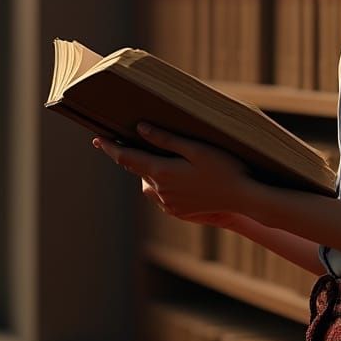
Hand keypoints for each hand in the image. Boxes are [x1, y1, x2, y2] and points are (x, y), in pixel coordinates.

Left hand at [93, 122, 263, 224]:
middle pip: (135, 170)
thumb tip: (140, 129)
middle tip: (119, 141)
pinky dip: (157, 183)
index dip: (110, 148)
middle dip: (127, 156)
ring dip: (144, 170)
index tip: (97, 139)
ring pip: (147, 183)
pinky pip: (159, 195)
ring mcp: (169, 204)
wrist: (244, 198)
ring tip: (149, 155)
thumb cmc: (224, 168)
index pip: (127, 158)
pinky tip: (167, 174)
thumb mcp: (196, 148)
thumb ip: (166, 139)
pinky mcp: (178, 211)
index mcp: (162, 172)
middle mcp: (161, 190)